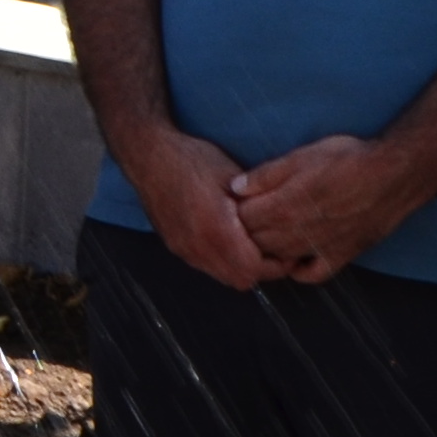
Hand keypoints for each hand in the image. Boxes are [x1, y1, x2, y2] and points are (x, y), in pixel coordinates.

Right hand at [138, 130, 286, 290]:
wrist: (148, 156)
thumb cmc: (192, 159)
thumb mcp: (233, 177)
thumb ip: (256, 206)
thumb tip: (281, 224)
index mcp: (215, 228)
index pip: (253, 269)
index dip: (276, 265)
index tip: (288, 251)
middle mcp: (197, 246)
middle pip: (241, 280)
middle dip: (263, 270)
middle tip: (276, 251)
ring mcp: (184, 250)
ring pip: (224, 276)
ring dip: (242, 267)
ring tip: (254, 245)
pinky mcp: (176, 247)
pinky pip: (207, 267)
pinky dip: (225, 261)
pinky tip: (231, 239)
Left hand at [226, 131, 422, 283]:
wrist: (395, 174)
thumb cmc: (349, 159)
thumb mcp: (303, 156)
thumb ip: (266, 175)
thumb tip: (235, 187)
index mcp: (284, 206)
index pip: (242, 220)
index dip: (233, 212)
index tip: (234, 203)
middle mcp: (297, 233)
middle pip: (257, 242)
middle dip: (245, 232)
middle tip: (245, 220)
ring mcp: (318, 248)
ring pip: (279, 260)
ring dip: (267, 251)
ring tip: (265, 236)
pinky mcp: (340, 256)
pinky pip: (312, 275)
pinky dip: (299, 271)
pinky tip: (296, 259)